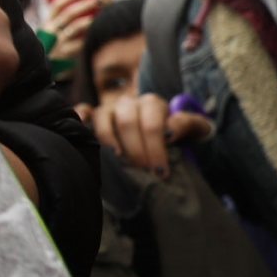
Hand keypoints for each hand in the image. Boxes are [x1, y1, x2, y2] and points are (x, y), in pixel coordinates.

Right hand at [87, 91, 211, 175]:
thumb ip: (189, 124)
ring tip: (120, 160)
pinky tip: (81, 129)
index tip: (161, 172)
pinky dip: (80, 117)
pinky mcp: (93, 116)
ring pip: (104, 118)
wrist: (167, 137)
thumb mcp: (196, 130)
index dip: (156, 148)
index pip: (153, 123)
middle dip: (137, 150)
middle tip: (144, 173)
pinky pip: (83, 110)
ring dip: (110, 141)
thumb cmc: (181, 135)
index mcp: (153, 104)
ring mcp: (109, 109)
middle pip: (128, 123)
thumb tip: (170, 131)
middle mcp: (128, 103)